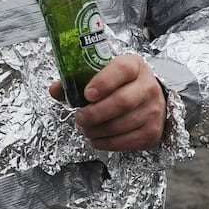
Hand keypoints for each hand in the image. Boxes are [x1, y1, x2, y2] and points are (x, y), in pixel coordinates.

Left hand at [51, 54, 166, 150]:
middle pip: (121, 101)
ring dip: (97, 130)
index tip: (87, 94)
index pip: (122, 69)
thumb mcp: (103, 74)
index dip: (103, 82)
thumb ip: (77, 80)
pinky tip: (97, 138)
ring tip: (86, 128)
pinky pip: (125, 141)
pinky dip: (106, 142)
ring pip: (121, 124)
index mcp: (134, 66)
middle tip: (80, 118)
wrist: (150, 100)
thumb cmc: (121, 85)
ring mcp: (153, 110)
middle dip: (95, 113)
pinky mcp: (152, 132)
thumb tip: (56, 90)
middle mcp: (148, 86)